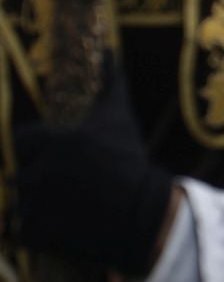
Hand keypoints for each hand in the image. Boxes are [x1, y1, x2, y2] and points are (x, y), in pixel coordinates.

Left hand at [13, 66, 177, 275]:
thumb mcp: (120, 119)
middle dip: (37, 176)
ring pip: (20, 202)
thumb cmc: (132, 161)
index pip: (21, 140)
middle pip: (19, 172)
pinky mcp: (39, 233)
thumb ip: (111, 82)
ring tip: (67, 206)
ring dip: (36, 204)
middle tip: (67, 183)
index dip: (37, 147)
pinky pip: (23, 231)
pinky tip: (64, 225)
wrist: (146, 215)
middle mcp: (42, 172)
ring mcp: (38, 205)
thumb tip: (109, 48)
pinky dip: (38, 231)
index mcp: (56, 143)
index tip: (60, 156)